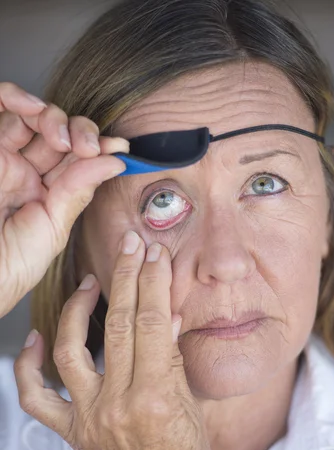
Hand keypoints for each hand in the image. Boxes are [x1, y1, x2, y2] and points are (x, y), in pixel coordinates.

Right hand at [0, 82, 126, 317]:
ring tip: (59, 137)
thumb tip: (114, 163)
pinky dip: (14, 97)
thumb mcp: (53, 230)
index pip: (78, 161)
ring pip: (32, 116)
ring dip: (52, 116)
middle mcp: (26, 172)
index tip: (119, 147)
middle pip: (60, 133)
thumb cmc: (9, 265)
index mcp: (48, 194)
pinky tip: (29, 106)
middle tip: (87, 146)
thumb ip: (78, 192)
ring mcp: (4, 158)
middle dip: (80, 132)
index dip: (100, 149)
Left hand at [14, 232, 220, 449]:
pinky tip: (35, 337)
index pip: (152, 323)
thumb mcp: (192, 409)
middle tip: (130, 246)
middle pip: (118, 325)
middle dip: (126, 278)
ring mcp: (90, 419)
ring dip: (79, 308)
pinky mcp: (73, 434)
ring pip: (72, 349)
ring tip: (90, 280)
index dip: (154, 282)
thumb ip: (173, 360)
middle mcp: (118, 405)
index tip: (155, 254)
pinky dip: (29, 366)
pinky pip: (37, 398)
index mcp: (157, 398)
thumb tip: (165, 316)